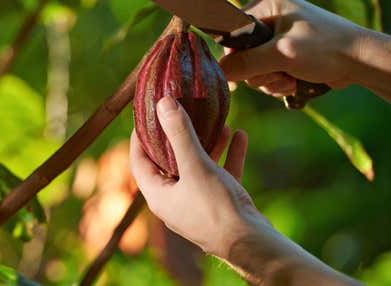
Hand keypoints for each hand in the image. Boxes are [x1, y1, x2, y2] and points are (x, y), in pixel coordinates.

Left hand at [130, 96, 268, 258]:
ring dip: (207, 144)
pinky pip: (220, 175)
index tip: (146, 115)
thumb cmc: (216, 208)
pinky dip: (227, 156)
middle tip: (182, 112)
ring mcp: (198, 204)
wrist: (252, 245)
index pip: (139, 161)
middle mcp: (175, 201)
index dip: (140, 137)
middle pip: (170, 162)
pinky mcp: (220, 205)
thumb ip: (179, 134)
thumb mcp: (196, 166)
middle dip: (179, 136)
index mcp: (159, 195)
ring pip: (198, 167)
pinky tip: (239, 135)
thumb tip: (163, 103)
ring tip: (218, 121)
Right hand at [218, 0, 367, 96]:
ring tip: (289, 80)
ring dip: (269, 81)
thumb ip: (247, 63)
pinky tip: (293, 83)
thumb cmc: (326, 48)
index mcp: (267, 6)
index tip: (242, 73)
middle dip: (258, 72)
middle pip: (241, 55)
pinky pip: (266, 75)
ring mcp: (277, 39)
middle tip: (278, 74)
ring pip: (253, 69)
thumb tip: (219, 72)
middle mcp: (269, 20)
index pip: (231, 33)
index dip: (233, 57)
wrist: (361, 62)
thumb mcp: (283, 54)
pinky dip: (277, 83)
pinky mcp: (285, 56)